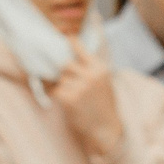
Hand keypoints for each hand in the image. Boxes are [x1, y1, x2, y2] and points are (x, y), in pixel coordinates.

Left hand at [45, 44, 125, 162]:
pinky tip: (72, 104)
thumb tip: (71, 54)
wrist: (106, 128)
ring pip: (61, 79)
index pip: (80, 49)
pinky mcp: (69, 99)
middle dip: (66, 73)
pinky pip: (57, 91)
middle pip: (66, 65)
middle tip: (73, 83)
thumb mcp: (103, 81)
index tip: (64, 35)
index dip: (71, 42)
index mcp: (100, 68)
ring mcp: (79, 87)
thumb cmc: (103, 104)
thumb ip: (90, 68)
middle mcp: (90, 75)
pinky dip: (61, 97)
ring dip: (64, 87)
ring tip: (77, 98)